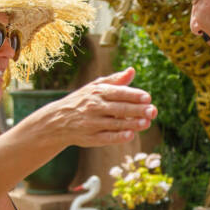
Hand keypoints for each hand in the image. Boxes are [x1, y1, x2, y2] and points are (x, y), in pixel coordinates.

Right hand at [19, 67, 156, 148]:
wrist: (57, 120)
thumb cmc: (82, 101)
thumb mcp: (95, 87)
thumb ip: (115, 80)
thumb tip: (132, 71)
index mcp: (98, 92)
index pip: (119, 93)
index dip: (134, 95)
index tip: (147, 98)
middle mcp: (95, 107)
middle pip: (119, 109)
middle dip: (137, 110)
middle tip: (152, 111)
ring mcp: (92, 123)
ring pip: (115, 124)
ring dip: (132, 124)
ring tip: (146, 123)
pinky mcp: (91, 138)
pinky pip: (107, 137)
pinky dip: (118, 137)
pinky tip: (130, 135)